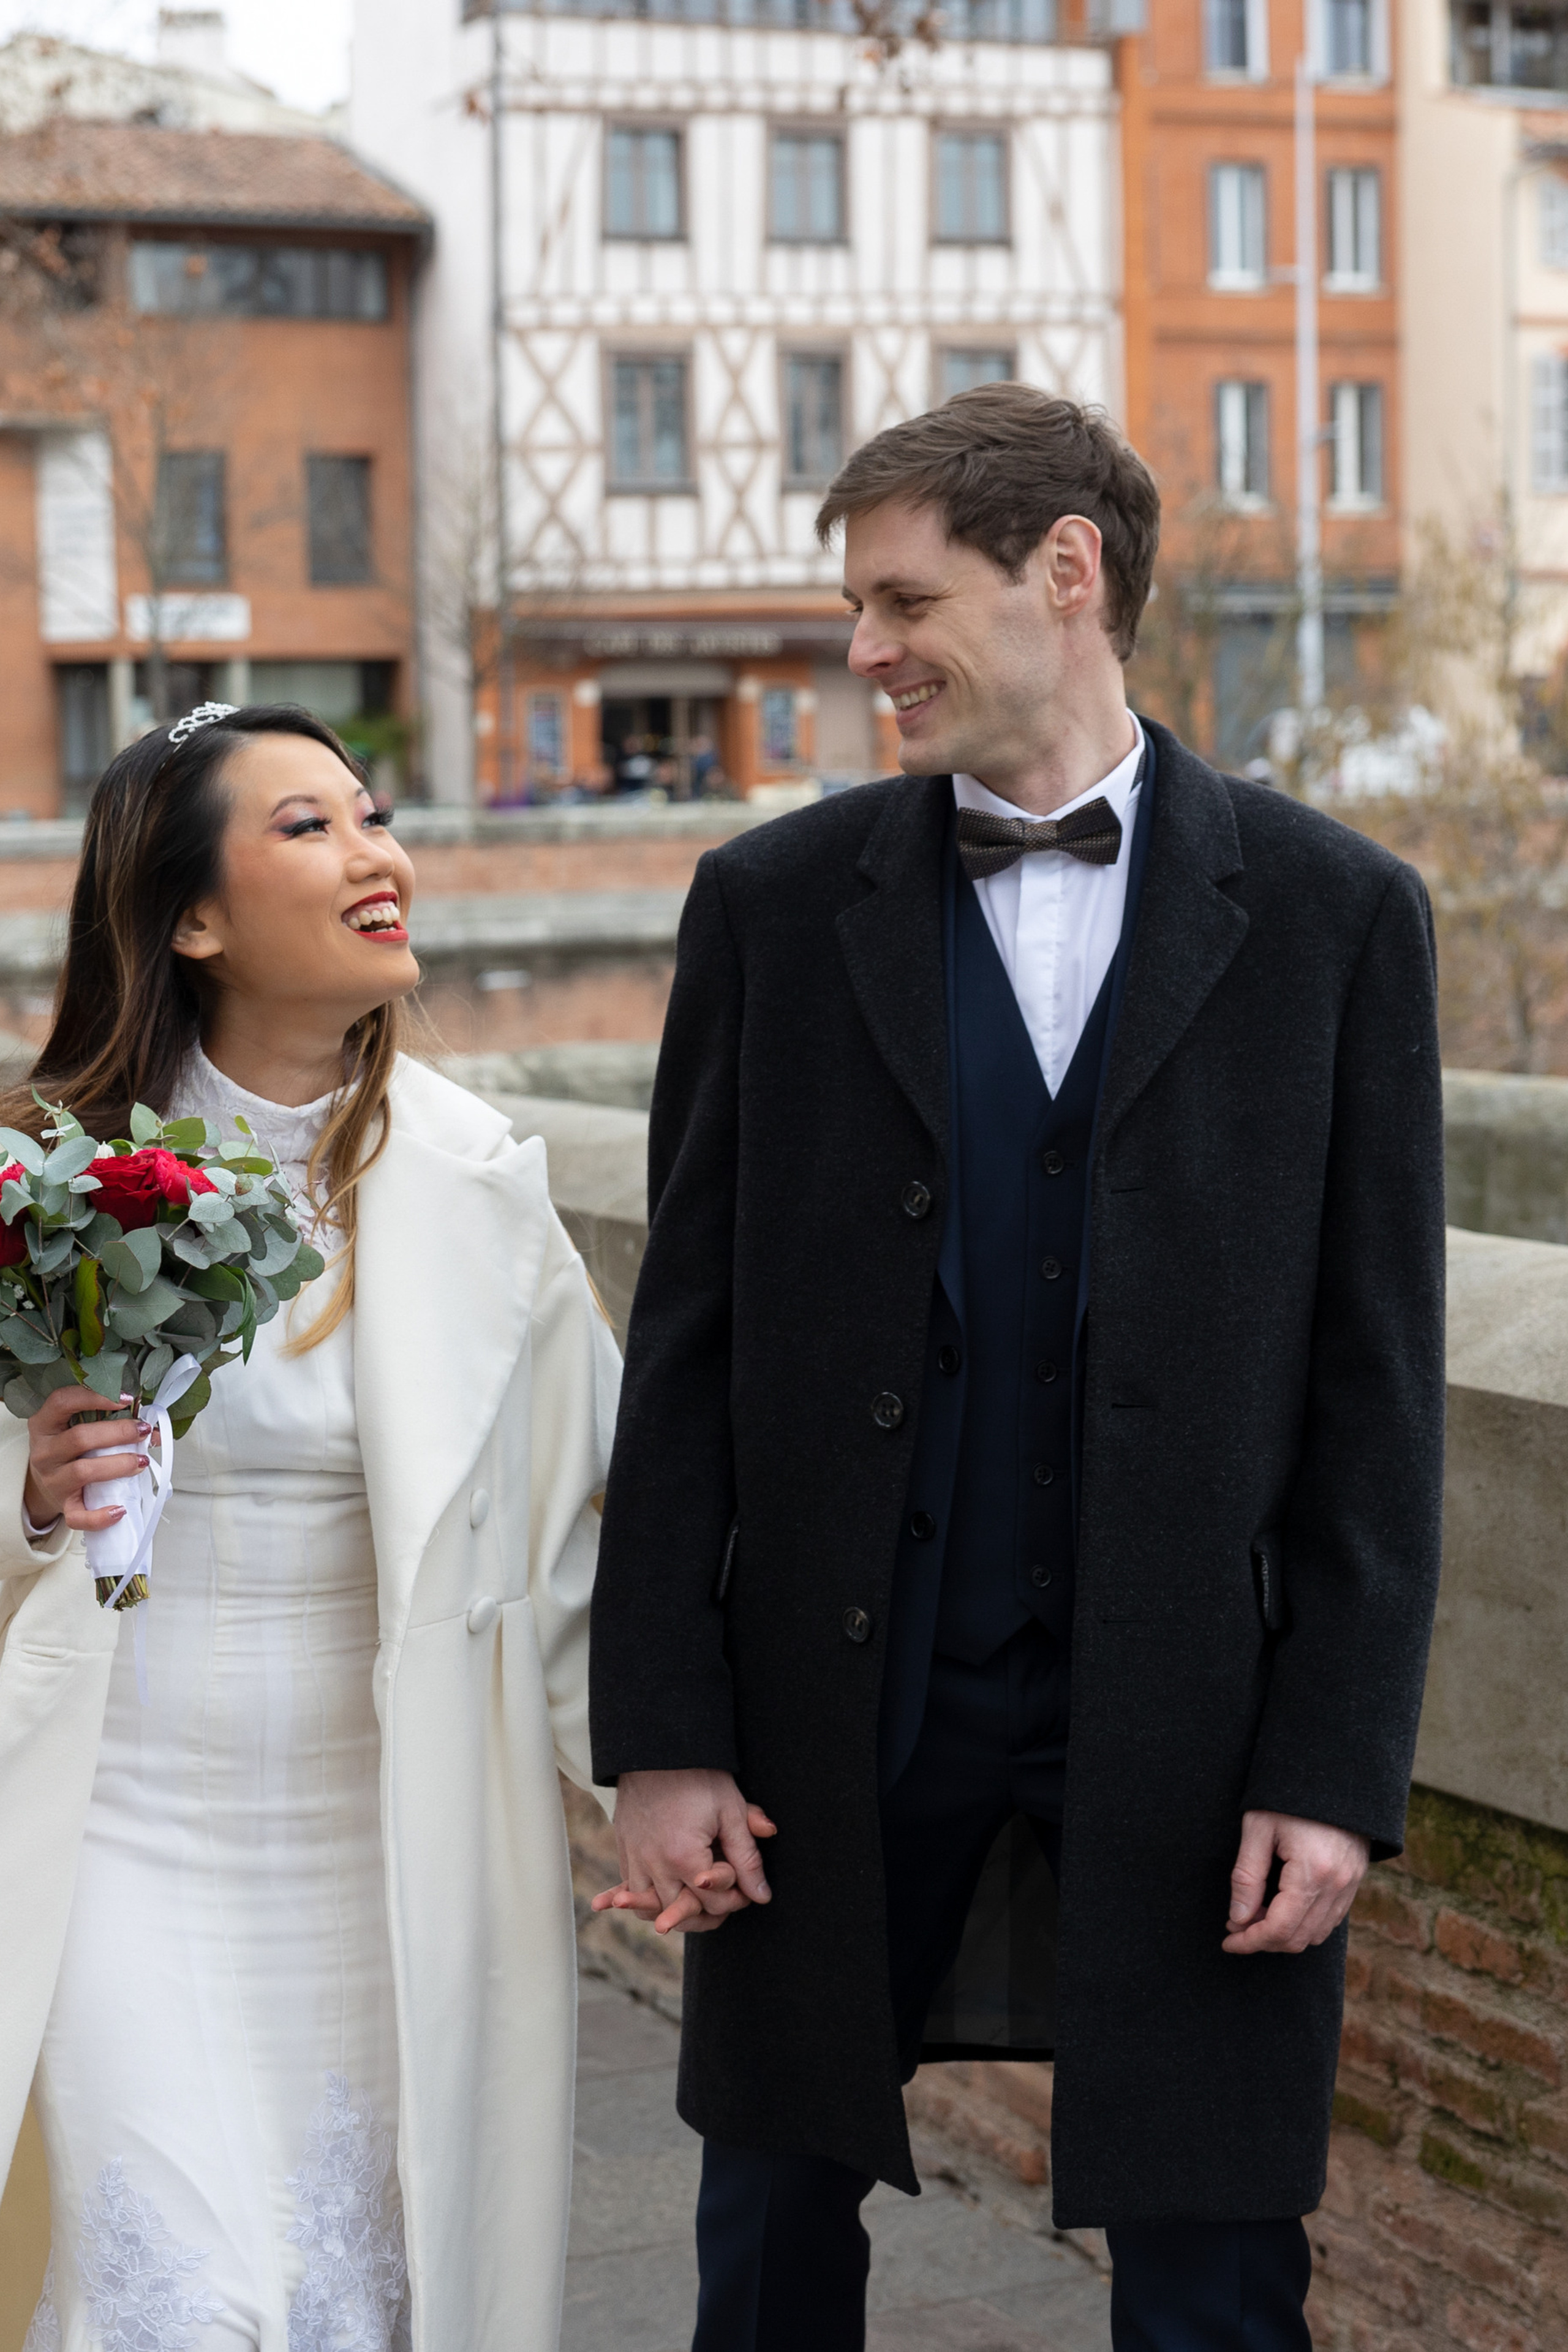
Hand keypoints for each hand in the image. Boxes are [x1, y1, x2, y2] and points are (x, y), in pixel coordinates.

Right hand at [23, 1387, 148, 1535]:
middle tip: (143, 1431)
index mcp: (45, 1424)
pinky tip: (120, 1509)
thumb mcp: (79, 1428)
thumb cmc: (70, 1450)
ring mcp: (52, 1480)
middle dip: (118, 1433)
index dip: (94, 1397)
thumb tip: (153, 1430)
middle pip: (80, 1438)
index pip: (62, 1402)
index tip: (126, 1399)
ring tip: (141, 1462)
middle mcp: (44, 1451)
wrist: (47, 1484)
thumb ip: (109, 1422)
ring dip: (119, 1465)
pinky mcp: (63, 1505)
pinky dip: (100, 1516)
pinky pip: (78, 1516)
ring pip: (84, 1471)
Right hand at [590, 1767, 776, 1935]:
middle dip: (708, 1912)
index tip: (745, 1886)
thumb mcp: (731, 1812)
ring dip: (674, 1910)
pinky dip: (646, 1897)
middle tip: (726, 1897)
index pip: (714, 1903)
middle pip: (682, 1914)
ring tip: (696, 1900)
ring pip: (650, 1909)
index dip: (736, 1899)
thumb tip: (762, 1895)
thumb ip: (747, 1858)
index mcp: (684, 1857)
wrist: (658, 1748)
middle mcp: (654, 1865)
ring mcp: (635, 1859)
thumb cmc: (699, 1777)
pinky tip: (665, 1889)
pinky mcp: (624, 1850)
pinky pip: (632, 1889)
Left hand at [1222, 1809, 1369, 1954]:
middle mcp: (1337, 1884)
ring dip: (1285, 1934)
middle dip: (1264, 1940)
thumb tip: (1238, 1919)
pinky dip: (1305, 1923)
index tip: (1228, 1940)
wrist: (1334, 1770)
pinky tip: (1282, 1907)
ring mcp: (1351, 1884)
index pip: (1279, 1929)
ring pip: (1316, 1934)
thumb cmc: (1289, 1796)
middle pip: (1298, 1938)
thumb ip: (1247, 1877)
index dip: (1250, 1941)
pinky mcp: (1355, 1879)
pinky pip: (1331, 1919)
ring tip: (1257, 1913)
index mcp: (1312, 1872)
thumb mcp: (1258, 1828)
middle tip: (1237, 1925)